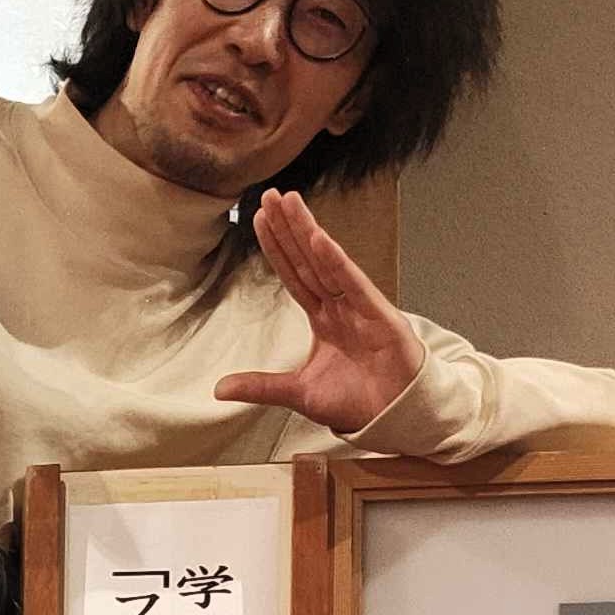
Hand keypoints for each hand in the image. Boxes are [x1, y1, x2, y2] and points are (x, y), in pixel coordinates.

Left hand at [212, 189, 424, 436]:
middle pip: (308, 260)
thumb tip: (218, 389)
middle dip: (289, 228)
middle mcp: (341, 306)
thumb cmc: (357, 402)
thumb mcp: (299, 394)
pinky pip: (355, 284)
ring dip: (309, 232)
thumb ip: (261, 387)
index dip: (277, 248)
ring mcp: (361, 307)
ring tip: (290, 203)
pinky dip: (337, 262)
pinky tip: (319, 239)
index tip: (260, 220)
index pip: (294, 275)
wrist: (396, 419)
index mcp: (324, 319)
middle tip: (270, 195)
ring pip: (328, 264)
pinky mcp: (381, 317)